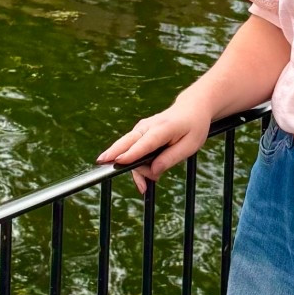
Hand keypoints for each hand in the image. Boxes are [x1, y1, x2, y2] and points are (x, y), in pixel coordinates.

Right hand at [96, 95, 212, 193]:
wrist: (191, 109)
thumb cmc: (193, 128)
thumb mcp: (190, 146)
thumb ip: (171, 158)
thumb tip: (153, 171)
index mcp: (164, 128)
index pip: (145, 143)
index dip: (132, 153)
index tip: (118, 161)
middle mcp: (148, 126)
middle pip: (127, 141)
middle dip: (113, 153)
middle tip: (100, 164)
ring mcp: (141, 128)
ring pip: (127, 148)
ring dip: (133, 169)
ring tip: (145, 185)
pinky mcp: (139, 133)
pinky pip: (131, 150)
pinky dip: (134, 165)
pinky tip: (142, 181)